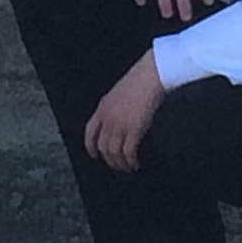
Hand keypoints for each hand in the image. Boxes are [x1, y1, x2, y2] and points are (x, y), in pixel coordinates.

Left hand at [84, 50, 164, 172]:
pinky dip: (131, 161)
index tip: (95, 155)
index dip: (91, 147)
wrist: (151, 75)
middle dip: (109, 159)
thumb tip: (121, 119)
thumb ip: (116, 106)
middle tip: (117, 165)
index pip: (90, 133)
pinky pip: (128, 152)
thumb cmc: (142, 78)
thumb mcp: (120, 92)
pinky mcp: (133, 130)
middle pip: (102, 147)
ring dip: (120, 163)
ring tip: (128, 167)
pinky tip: (136, 163)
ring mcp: (119, 125)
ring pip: (114, 153)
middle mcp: (107, 118)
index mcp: (102, 108)